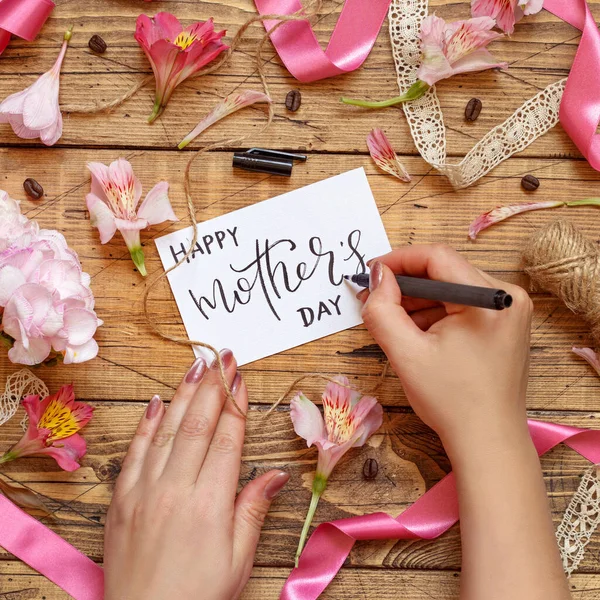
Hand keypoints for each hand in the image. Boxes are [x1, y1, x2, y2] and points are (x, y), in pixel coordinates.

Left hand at [103, 350, 288, 599]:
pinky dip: (145, 424)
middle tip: (224, 357)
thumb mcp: (238, 558)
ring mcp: (143, 490)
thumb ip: (253, 509)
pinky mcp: (120, 499)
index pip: (226, 439)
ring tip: (197, 366)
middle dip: (214, 386)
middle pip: (197, 424)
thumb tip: (278, 475)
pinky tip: (155, 402)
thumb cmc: (199, 594)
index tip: (242, 378)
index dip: (236, 404)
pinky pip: (133, 452)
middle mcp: (175, 488)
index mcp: (210, 502)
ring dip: (183, 393)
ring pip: (166, 429)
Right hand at [360, 245, 532, 457]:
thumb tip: (377, 276)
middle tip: (375, 299)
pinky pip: (462, 306)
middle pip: (445, 272)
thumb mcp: (406, 354)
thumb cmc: (450, 401)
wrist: (488, 442)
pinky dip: (436, 314)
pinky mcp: (505, 326)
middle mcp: (507, 297)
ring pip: (451, 289)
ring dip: (419, 301)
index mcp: (490, 299)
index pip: (437, 257)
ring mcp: (509, 312)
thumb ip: (383, 310)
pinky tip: (416, 334)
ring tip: (393, 321)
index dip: (399, 260)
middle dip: (406, 284)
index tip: (371, 273)